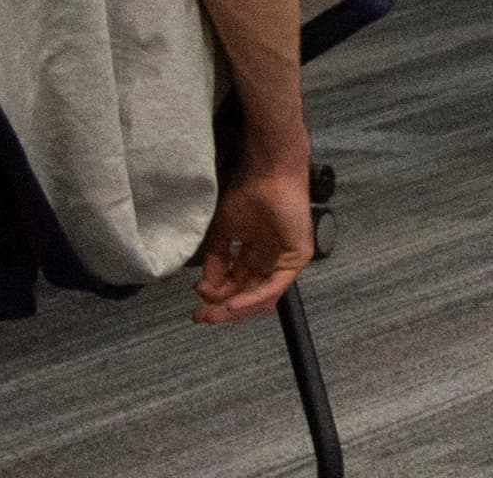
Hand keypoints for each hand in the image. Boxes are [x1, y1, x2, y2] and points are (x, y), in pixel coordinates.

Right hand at [193, 167, 312, 324]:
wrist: (266, 176)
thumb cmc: (246, 196)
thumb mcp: (221, 235)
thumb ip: (215, 262)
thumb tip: (207, 287)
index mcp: (254, 255)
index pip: (236, 286)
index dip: (215, 298)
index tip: (195, 305)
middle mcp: (269, 259)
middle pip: (247, 294)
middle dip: (222, 309)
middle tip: (201, 317)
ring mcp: (284, 259)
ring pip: (261, 295)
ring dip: (236, 308)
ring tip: (214, 312)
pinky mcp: (297, 256)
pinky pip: (275, 285)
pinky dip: (253, 297)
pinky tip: (232, 303)